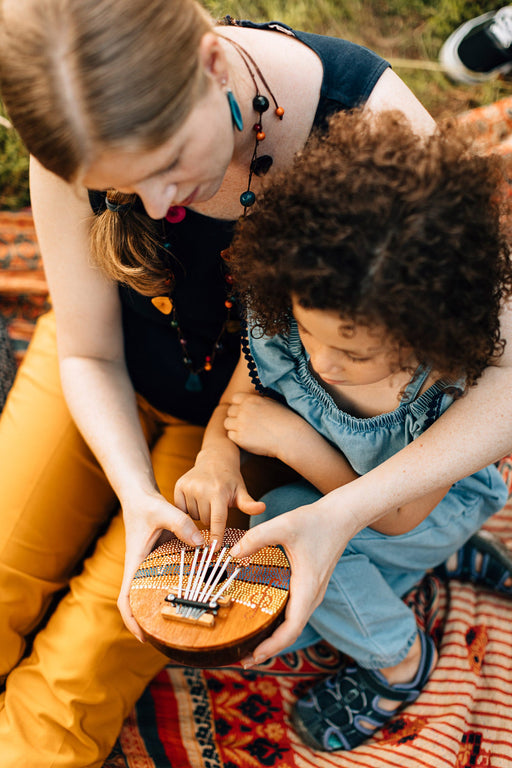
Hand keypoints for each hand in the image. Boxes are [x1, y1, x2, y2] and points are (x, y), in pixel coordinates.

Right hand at [118, 489, 204, 639]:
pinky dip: (173, 589)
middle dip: (148, 622)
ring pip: (150, 592)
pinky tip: (192, 593)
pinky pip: (163, 579)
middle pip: (137, 602)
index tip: (143, 637)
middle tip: (170, 638)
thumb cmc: (146, 504)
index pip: (126, 598)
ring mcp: (148, 564)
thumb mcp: (163, 510)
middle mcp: (140, 567)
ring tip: (184, 623)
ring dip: (160, 607)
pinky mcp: (157, 558)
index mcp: (135, 562)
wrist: (140, 495)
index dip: (132, 620)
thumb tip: (200, 543)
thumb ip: (181, 524)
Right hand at [174, 446, 264, 543]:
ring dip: (199, 515)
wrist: (214, 459)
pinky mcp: (178, 486)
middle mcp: (201, 488)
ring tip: (206, 501)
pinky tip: (196, 500)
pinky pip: (181, 510)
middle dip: (211, 520)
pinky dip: (188, 509)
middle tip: (216, 507)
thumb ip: (249, 504)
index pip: (217, 520)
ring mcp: (188, 487)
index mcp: (218, 492)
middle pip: (205, 521)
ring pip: (192, 517)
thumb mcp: (241, 491)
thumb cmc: (230, 479)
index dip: (216, 536)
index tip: (213, 550)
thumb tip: (263, 508)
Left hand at [225, 393, 305, 459]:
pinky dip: (237, 437)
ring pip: (227, 423)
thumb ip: (258, 400)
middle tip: (247, 422)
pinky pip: (230, 436)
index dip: (239, 404)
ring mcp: (240, 424)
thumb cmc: (285, 419)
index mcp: (251, 399)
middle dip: (236, 416)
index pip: (235, 398)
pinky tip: (248, 438)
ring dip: (234, 426)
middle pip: (229, 411)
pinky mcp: (240, 438)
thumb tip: (250, 399)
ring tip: (246, 430)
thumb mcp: (272, 402)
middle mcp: (243, 410)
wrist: (290, 437)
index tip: (245, 410)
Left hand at [228, 493, 359, 665]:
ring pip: (293, 625)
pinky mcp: (310, 587)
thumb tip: (231, 554)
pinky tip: (263, 622)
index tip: (254, 656)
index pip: (291, 628)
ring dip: (274, 639)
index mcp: (307, 587)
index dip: (272, 646)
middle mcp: (312, 596)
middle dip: (269, 649)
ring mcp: (312, 593)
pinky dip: (279, 625)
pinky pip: (294, 613)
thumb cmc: (315, 521)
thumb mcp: (283, 526)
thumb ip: (256, 538)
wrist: (341, 517)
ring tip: (250, 646)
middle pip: (291, 633)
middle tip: (242, 659)